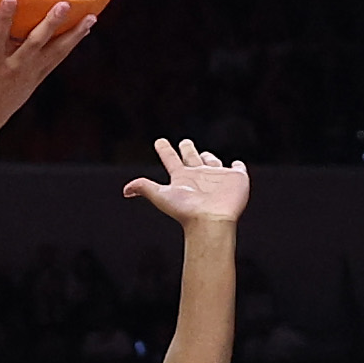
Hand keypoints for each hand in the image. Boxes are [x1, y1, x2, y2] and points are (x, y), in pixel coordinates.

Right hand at [0, 0, 101, 127]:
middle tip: (62, 6)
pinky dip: (72, 43)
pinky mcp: (38, 77)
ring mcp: (29, 73)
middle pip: (35, 43)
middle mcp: (14, 66)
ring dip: (73, 36)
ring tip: (91, 18)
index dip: (5, 19)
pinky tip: (85, 28)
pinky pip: (58, 58)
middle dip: (49, 25)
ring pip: (55, 52)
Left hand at [121, 137, 248, 231]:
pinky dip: (237, 166)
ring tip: (205, 155)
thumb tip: (125, 191)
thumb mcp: (161, 196)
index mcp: (182, 178)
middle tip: (185, 142)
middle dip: (188, 149)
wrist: (211, 221)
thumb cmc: (187, 210)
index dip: (165, 150)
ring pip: (212, 162)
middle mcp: (199, 176)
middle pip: (192, 158)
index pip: (171, 160)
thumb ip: (144, 188)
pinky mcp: (236, 179)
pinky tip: (236, 164)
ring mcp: (218, 177)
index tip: (159, 142)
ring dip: (209, 157)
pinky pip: (237, 169)